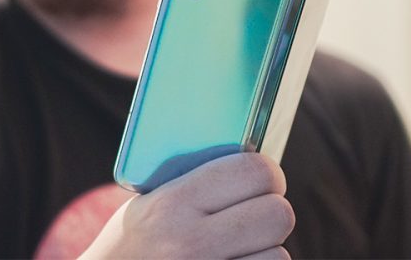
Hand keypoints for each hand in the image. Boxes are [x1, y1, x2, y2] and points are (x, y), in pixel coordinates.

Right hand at [80, 152, 294, 258]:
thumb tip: (248, 160)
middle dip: (272, 211)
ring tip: (240, 249)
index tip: (264, 178)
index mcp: (173, 204)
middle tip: (257, 212)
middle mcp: (191, 244)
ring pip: (279, 256)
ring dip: (266, 252)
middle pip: (278, 214)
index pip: (252, 171)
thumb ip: (194, 182)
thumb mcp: (148, 203)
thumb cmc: (131, 246)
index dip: (267, 172)